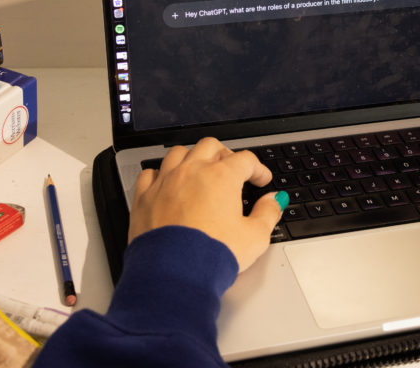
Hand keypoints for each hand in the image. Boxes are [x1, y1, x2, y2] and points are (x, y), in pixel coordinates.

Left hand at [128, 137, 285, 272]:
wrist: (173, 274)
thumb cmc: (212, 255)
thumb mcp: (255, 237)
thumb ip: (268, 213)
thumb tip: (274, 201)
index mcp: (221, 177)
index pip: (245, 159)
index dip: (258, 169)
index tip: (261, 179)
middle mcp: (191, 172)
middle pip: (211, 146)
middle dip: (225, 154)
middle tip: (232, 170)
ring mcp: (166, 182)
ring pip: (179, 153)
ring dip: (192, 158)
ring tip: (199, 170)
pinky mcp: (144, 197)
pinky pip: (150, 173)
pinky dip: (161, 174)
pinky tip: (167, 183)